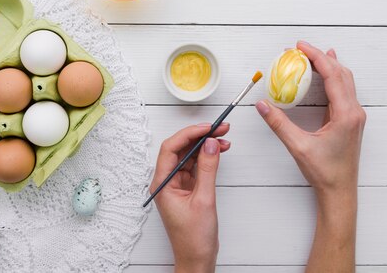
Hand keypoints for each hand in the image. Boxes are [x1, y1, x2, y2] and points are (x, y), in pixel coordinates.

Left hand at [150, 123, 230, 272]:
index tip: (207, 127)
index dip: (189, 134)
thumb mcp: (204, 200)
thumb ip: (208, 169)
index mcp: (162, 183)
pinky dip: (208, 157)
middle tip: (220, 128)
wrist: (197, 259)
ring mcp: (177, 184)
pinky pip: (196, 166)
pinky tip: (220, 151)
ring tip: (224, 137)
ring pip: (189, 156)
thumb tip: (211, 144)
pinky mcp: (187, 188)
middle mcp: (166, 181)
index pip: (170, 148)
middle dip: (200, 136)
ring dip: (206, 145)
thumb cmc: (194, 238)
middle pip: (180, 149)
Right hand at [256, 41, 365, 272]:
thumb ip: (279, 124)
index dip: (316, 57)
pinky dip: (333, 78)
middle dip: (321, 57)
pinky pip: (344, 91)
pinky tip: (325, 74)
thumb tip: (262, 105)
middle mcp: (354, 112)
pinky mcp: (350, 120)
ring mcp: (354, 116)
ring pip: (345, 81)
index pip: (332, 75)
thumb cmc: (324, 172)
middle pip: (341, 73)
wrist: (340, 191)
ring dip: (329, 65)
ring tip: (312, 55)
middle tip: (300, 49)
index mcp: (346, 114)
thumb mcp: (298, 146)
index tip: (300, 47)